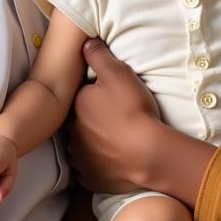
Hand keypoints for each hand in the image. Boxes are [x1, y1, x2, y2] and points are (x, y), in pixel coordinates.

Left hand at [67, 38, 163, 193]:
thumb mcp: (118, 74)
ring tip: (114, 139)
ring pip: (82, 145)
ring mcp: (79, 158)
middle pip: (78, 122)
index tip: (109, 98)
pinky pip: (90, 168)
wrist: (150, 154)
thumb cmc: (134, 111)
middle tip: (114, 118)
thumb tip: (84, 43)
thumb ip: (98, 55)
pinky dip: (98, 163)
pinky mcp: (90, 178)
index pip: (79, 97)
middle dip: (90, 119)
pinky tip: (113, 158)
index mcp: (75, 106)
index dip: (93, 96)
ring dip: (92, 142)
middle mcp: (71, 133)